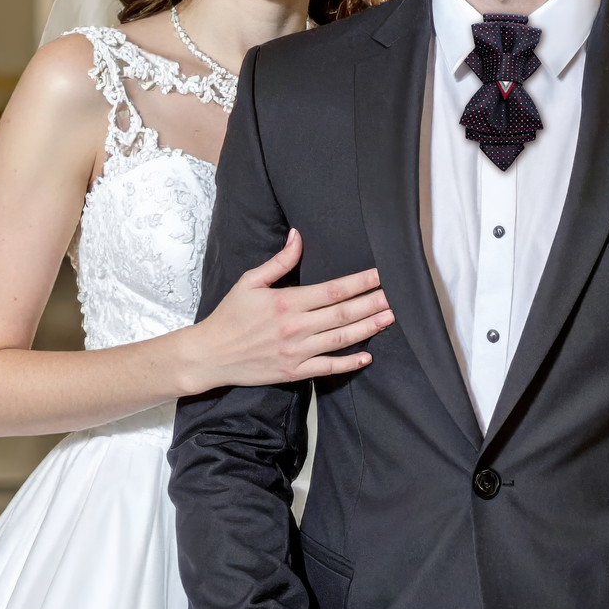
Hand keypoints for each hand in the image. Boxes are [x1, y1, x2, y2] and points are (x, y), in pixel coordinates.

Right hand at [184, 230, 393, 393]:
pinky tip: (367, 356)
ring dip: (368, 329)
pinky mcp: (294, 372)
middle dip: (372, 304)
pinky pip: (328, 368)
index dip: (360, 282)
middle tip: (398, 296)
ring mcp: (296, 352)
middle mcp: (295, 327)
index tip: (380, 275)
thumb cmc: (230, 316)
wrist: (210, 355)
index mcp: (287, 302)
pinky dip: (349, 363)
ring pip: (341, 339)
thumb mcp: (250, 281)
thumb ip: (279, 261)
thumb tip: (298, 236)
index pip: (333, 290)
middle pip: (343, 314)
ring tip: (390, 318)